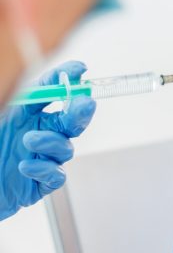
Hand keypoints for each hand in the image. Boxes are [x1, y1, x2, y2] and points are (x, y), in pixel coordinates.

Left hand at [0, 60, 94, 220]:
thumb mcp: (0, 112)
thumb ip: (19, 99)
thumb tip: (42, 82)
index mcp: (27, 115)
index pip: (54, 92)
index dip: (68, 79)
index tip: (78, 70)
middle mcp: (39, 133)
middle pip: (72, 120)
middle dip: (81, 111)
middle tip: (83, 103)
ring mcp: (42, 158)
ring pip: (65, 148)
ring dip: (52, 142)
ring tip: (30, 140)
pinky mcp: (40, 183)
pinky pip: (56, 175)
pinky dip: (44, 169)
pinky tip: (25, 166)